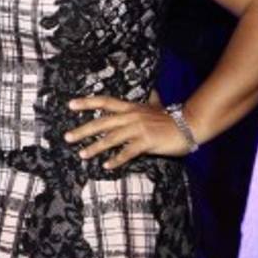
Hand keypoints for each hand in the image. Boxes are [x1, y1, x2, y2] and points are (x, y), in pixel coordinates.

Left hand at [65, 95, 194, 167]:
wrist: (190, 125)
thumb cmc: (173, 118)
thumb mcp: (158, 106)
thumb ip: (151, 100)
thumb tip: (153, 91)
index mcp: (131, 107)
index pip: (105, 102)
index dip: (87, 103)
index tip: (70, 105)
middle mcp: (131, 116)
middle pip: (102, 122)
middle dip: (83, 130)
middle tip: (67, 137)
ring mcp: (138, 129)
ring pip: (111, 138)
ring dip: (95, 147)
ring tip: (82, 154)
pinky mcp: (146, 142)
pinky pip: (127, 152)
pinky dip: (116, 159)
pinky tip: (106, 165)